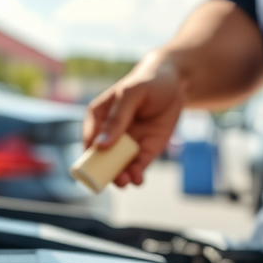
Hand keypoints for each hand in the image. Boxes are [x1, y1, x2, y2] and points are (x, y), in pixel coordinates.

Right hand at [82, 53, 183, 186]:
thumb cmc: (147, 83)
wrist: (174, 84)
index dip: (90, 156)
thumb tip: (101, 145)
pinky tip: (139, 179)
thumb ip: (117, 119)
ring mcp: (127, 144)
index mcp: (98, 118)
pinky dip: (137, 175)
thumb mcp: (131, 95)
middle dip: (107, 171)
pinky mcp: (144, 151)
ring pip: (119, 166)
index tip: (94, 168)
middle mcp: (109, 134)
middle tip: (116, 179)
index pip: (89, 140)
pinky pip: (137, 166)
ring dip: (122, 176)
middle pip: (102, 158)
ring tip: (129, 180)